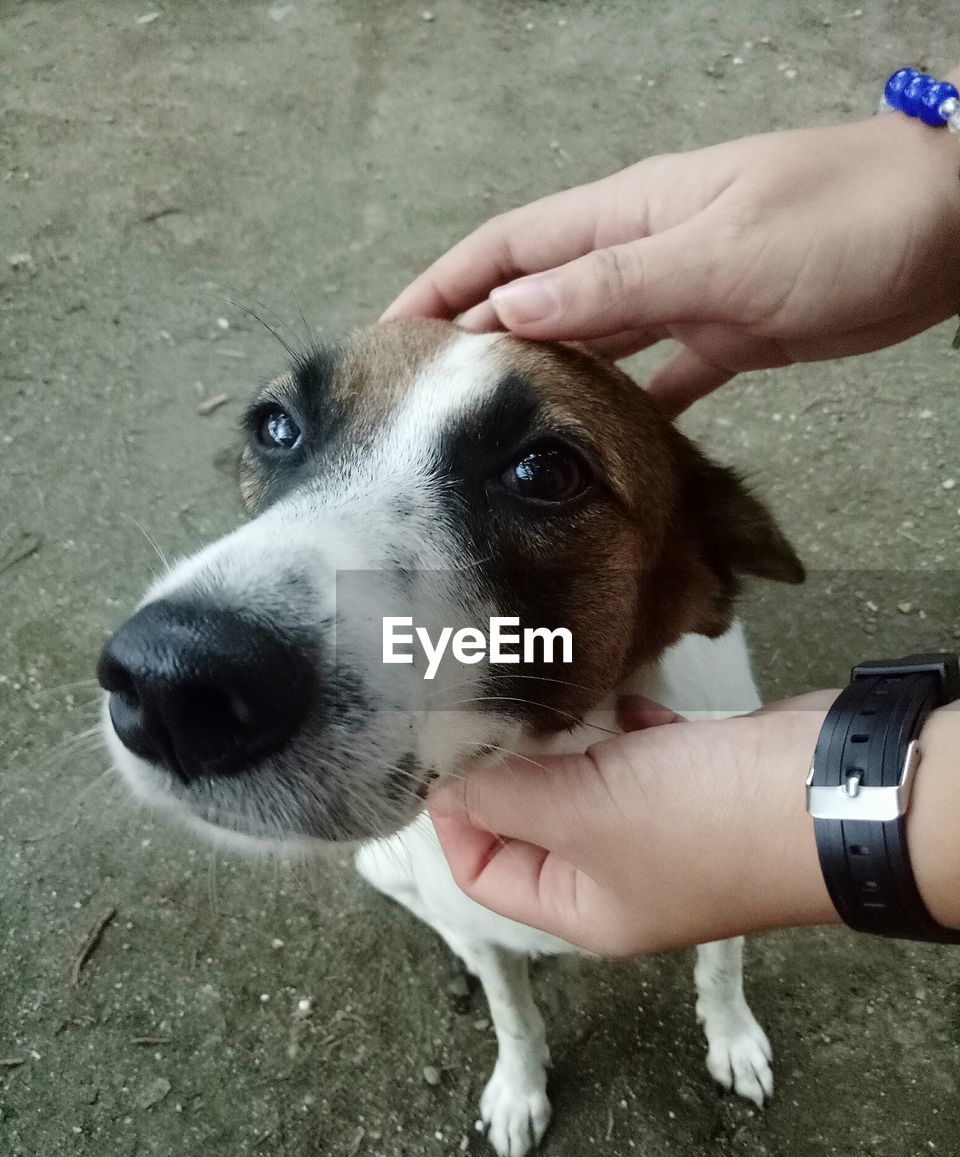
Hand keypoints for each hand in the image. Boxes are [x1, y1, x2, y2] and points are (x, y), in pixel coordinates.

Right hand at [385, 107, 959, 415]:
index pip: (508, 248)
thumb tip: (512, 310)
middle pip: (538, 298)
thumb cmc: (842, 221)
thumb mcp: (720, 254)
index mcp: (627, 217)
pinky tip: (596, 451)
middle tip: (429, 411)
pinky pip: (656, 375)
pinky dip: (623, 407)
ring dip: (544, 380)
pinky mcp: (725, 335)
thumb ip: (615, 286)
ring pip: (591, 341)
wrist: (949, 227)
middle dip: (478, 344)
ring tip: (492, 438)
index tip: (388, 337)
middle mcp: (643, 252)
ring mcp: (683, 294)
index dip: (442, 286)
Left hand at [429, 695, 838, 956]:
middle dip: (511, 763)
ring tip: (547, 694)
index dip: (454, 814)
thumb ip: (507, 795)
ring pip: (582, 777)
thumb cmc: (706, 821)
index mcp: (582, 908)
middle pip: (531, 818)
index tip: (441, 747)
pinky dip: (621, 724)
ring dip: (566, 736)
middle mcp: (615, 875)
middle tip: (487, 703)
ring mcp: (659, 825)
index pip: (484, 870)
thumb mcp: (586, 813)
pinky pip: (634, 751)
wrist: (834, 792)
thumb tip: (442, 781)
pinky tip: (625, 701)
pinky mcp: (694, 779)